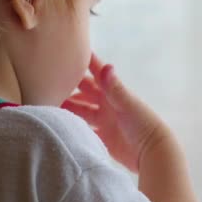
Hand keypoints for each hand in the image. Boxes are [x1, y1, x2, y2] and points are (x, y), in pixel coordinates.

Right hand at [61, 53, 169, 172]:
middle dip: (69, 86)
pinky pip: (84, 129)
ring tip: (49, 105)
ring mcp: (104, 121)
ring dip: (68, 108)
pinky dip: (73, 127)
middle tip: (48, 81)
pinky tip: (60, 126)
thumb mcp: (127, 104)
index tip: (70, 48)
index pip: (95, 72)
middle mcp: (106, 104)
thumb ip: (114, 87)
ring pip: (81, 111)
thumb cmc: (142, 124)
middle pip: (84, 92)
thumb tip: (106, 66)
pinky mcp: (102, 138)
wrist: (152, 153)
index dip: (85, 61)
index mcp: (112, 92)